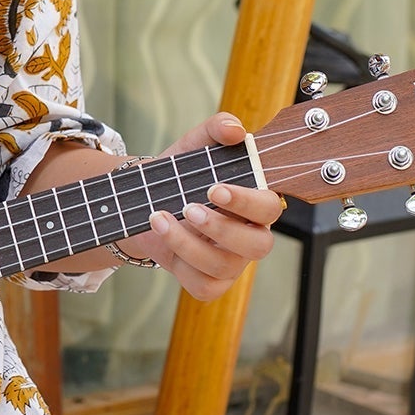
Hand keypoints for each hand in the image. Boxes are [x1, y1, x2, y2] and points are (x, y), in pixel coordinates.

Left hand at [123, 112, 282, 302]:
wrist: (145, 199)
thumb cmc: (182, 173)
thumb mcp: (196, 144)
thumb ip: (218, 129)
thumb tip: (236, 131)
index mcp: (254, 204)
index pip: (269, 208)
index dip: (246, 201)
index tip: (214, 187)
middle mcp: (249, 236)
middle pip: (258, 246)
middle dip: (222, 228)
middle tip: (189, 208)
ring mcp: (230, 263)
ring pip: (224, 266)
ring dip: (188, 243)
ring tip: (160, 217)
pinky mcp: (208, 282)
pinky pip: (203, 285)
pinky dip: (180, 262)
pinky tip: (163, 238)